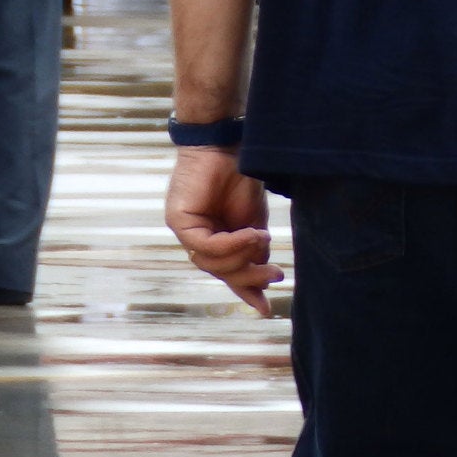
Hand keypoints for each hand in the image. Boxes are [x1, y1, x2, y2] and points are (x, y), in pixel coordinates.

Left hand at [164, 148, 280, 315]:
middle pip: (220, 272)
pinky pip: (206, 247)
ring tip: (264, 241)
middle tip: (276, 275)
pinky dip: (232, 244)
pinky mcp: (179, 222)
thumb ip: (254, 246)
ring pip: (212, 264)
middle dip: (249, 278)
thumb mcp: (254, 219)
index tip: (265, 310)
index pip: (227, 271)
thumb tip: (263, 271)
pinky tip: (252, 234)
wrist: (227, 146)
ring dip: (242, 258)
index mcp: (215, 238)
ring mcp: (186, 232)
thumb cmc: (241, 176)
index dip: (246, 291)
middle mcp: (196, 239)